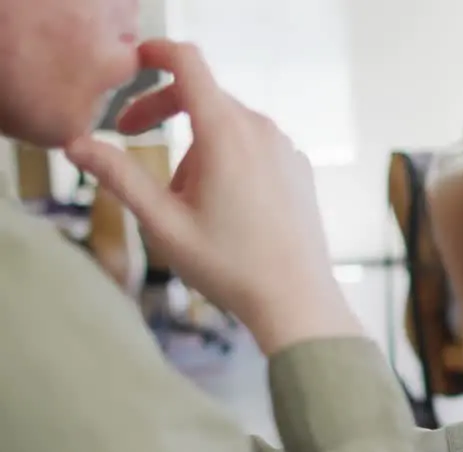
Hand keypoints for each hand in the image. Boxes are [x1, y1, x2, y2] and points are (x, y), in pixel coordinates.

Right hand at [64, 40, 358, 353]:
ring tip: (187, 199)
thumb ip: (120, 177)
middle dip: (161, 109)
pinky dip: (229, 160)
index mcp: (226, 133)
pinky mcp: (298, 167)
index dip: (155, 54)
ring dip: (196, 146)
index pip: (188, 63)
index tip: (132, 66)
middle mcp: (262, 130)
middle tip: (129, 135)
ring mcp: (285, 148)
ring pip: (227, 126)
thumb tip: (78, 145)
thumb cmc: (230, 266)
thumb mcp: (163, 223)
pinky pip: (253, 147)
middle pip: (203, 94)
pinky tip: (224, 207)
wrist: (296, 299)